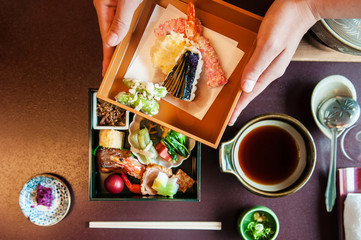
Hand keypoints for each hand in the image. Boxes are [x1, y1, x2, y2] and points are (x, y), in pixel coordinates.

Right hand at [94, 0, 142, 75]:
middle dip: (113, 52)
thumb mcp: (126, 2)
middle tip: (113, 69)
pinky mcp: (125, 3)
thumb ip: (120, 20)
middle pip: (111, 35)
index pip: (106, 38)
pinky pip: (124, 21)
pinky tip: (129, 37)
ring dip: (121, 42)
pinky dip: (127, 31)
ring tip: (120, 57)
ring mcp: (116, 4)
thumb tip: (111, 40)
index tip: (106, 71)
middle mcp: (108, 6)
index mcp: (103, 6)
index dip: (107, 57)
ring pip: (118, 28)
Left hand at [228, 0, 318, 125]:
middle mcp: (271, 70)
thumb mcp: (269, 44)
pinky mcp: (268, 54)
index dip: (240, 107)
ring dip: (243, 94)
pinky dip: (246, 80)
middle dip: (240, 104)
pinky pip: (254, 72)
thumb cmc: (285, 22)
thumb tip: (246, 87)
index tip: (230, 119)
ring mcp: (271, 62)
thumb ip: (257, 66)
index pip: (251, 93)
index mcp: (271, 71)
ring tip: (234, 103)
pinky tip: (242, 81)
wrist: (301, 6)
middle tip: (230, 116)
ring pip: (253, 82)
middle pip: (252, 91)